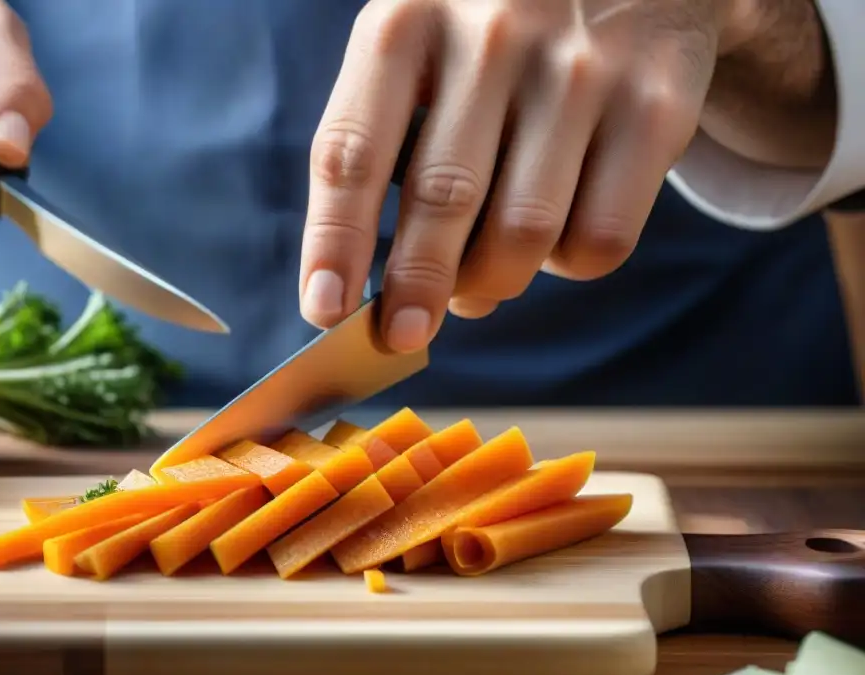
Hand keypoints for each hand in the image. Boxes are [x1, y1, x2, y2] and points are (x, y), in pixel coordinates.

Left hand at [300, 0, 739, 351]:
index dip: (334, 241)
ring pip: (525, 233)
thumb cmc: (491, 42)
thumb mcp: (422, 57)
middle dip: (415, 288)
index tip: (325, 309)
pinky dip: (567, 267)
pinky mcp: (655, 106)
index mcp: (408, 23)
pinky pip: (601, 239)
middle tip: (401, 337)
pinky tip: (553, 241)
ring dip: (492, 283)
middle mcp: (493, 36)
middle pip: (444, 199)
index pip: (354, 151)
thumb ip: (395, 155)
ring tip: (478, 280)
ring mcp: (581, 69)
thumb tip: (407, 299)